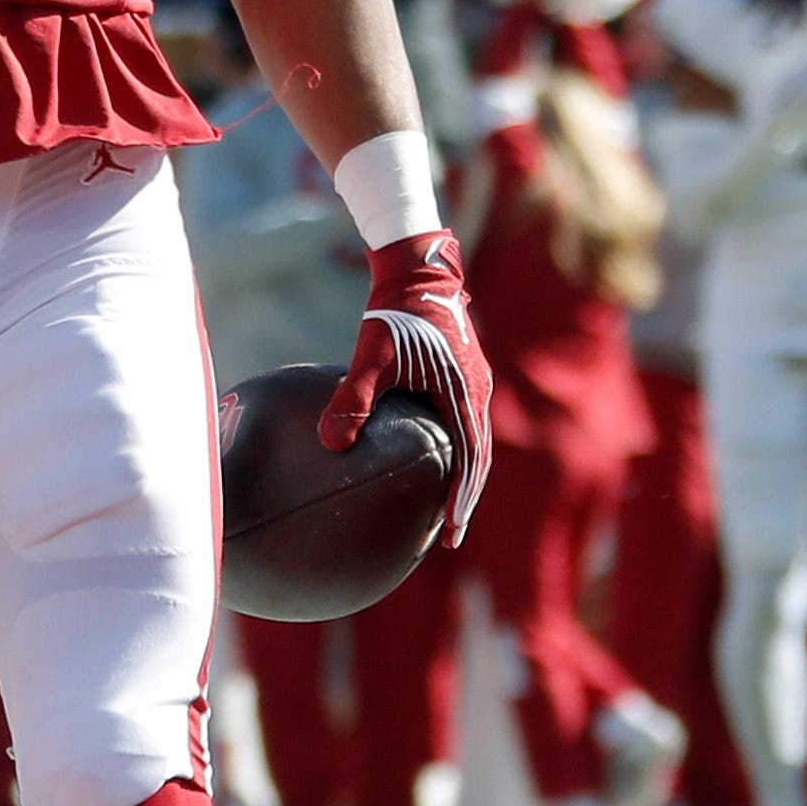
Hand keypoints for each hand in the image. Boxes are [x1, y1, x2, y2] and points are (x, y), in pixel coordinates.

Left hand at [327, 232, 491, 542]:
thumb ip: (352, 398)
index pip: (469, 460)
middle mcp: (477, 393)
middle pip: (477, 459)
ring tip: (440, 509)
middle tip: (448, 536)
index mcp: (465, 395)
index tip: (450, 531)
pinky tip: (421, 460)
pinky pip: (459, 423)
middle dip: (464, 498)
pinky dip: (450, 450)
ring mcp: (472, 384)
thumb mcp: (372, 354)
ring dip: (460, 476)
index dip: (460, 498)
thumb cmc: (393, 311)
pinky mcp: (458, 376)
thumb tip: (329, 445)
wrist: (415, 268)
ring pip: (471, 442)